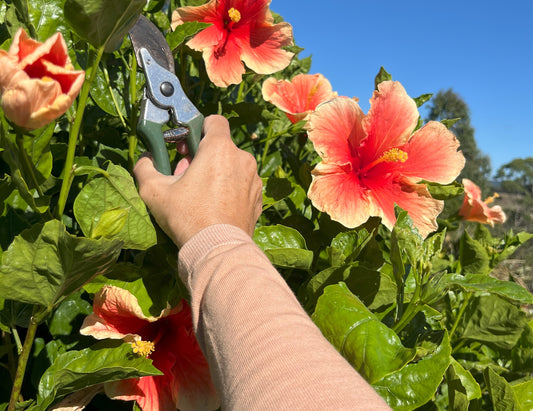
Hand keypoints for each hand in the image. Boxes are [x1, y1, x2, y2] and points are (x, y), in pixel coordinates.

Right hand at [134, 115, 262, 247]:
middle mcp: (242, 159)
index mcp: (220, 149)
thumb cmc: (188, 217)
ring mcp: (254, 179)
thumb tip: (145, 159)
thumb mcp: (154, 191)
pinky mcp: (257, 198)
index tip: (185, 147)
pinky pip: (241, 185)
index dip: (197, 129)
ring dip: (216, 174)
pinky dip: (229, 189)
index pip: (214, 121)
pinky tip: (214, 207)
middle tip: (185, 176)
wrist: (218, 250)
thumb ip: (145, 167)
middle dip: (202, 156)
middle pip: (220, 147)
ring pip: (231, 166)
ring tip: (199, 195)